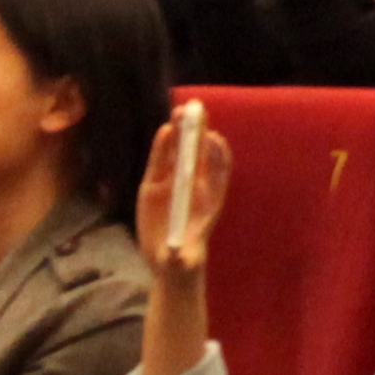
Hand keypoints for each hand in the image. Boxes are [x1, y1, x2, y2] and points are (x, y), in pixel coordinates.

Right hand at [139, 106, 232, 270]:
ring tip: (180, 112)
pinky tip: (165, 131)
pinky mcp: (154, 185)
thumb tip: (174, 257)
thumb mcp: (181, 263)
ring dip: (181, 133)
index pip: (219, 172)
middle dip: (200, 132)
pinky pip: (160, 162)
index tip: (214, 140)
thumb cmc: (183, 260)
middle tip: (197, 111)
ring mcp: (174, 184)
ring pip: (180, 153)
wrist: (170, 260)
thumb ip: (178, 259)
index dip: (218, 155)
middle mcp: (193, 188)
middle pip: (200, 154)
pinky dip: (162, 148)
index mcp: (209, 201)